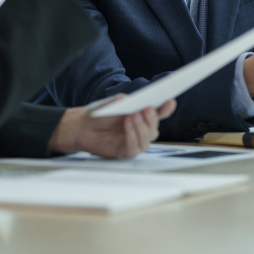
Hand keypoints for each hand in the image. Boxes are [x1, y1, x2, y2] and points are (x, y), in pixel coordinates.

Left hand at [48, 95, 175, 157]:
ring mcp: (135, 141)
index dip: (166, 108)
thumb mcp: (113, 103)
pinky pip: (135, 147)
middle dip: (152, 118)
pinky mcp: (126, 151)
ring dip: (142, 127)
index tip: (170, 101)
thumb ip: (125, 101)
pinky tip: (127, 126)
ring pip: (147, 138)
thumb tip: (134, 102)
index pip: (159, 113)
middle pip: (154, 127)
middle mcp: (141, 129)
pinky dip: (132, 135)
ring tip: (133, 116)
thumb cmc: (100, 115)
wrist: (82, 127)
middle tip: (147, 109)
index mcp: (142, 115)